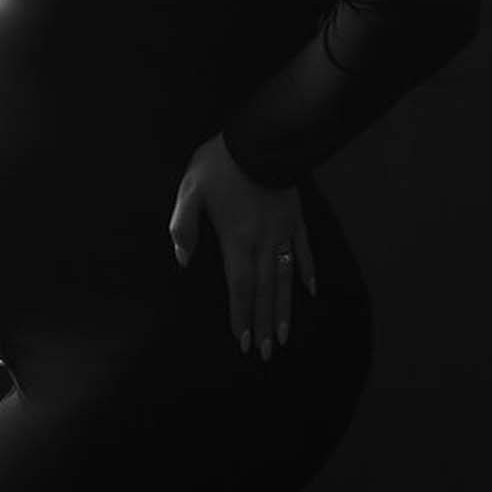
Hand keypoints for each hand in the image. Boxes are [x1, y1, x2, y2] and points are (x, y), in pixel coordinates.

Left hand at [168, 133, 317, 361]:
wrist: (259, 139)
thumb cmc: (220, 164)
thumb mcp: (190, 189)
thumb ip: (183, 226)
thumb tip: (182, 259)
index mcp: (236, 240)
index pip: (239, 288)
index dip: (241, 316)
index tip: (244, 343)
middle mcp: (262, 243)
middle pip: (263, 290)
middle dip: (263, 323)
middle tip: (268, 353)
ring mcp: (282, 232)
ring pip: (285, 278)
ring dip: (284, 308)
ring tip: (284, 334)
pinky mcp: (296, 218)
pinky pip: (304, 250)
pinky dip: (307, 271)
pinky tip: (309, 290)